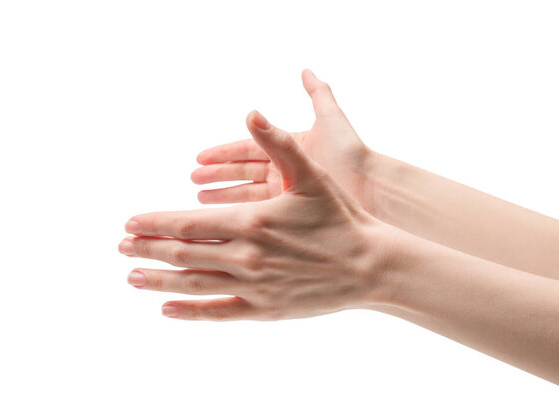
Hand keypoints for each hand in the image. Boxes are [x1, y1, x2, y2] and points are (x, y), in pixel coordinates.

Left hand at [119, 110, 388, 320]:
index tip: (130, 223)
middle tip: (122, 246)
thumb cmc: (340, 217)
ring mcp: (254, 286)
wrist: (370, 265)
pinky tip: (167, 309)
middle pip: (183, 253)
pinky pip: (219, 312)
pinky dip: (190, 311)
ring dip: (158, 279)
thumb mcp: (309, 176)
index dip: (154, 223)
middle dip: (148, 249)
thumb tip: (252, 111)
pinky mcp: (264, 309)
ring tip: (131, 276)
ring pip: (194, 283)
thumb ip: (277, 144)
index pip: (187, 223)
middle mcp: (246, 256)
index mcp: (251, 222)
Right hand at [192, 70, 376, 211]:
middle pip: (244, 172)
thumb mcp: (331, 120)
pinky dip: (240, 214)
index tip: (200, 157)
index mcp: (292, 147)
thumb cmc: (352, 155)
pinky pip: (261, 212)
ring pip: (248, 194)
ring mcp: (291, 193)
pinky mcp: (295, 213)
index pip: (249, 148)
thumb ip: (317, 94)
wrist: (376, 190)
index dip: (224, 153)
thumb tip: (306, 71)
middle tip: (192, 178)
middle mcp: (288, 170)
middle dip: (217, 175)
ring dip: (223, 196)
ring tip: (199, 198)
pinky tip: (222, 217)